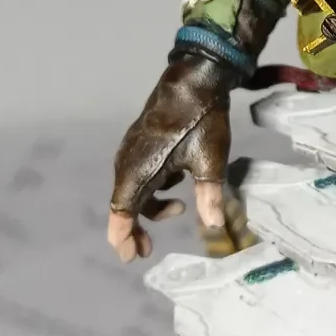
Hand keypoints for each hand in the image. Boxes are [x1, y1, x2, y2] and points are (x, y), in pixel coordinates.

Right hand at [107, 51, 231, 263]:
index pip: (122, 213)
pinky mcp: (139, 141)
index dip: (124, 238)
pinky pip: (138, 173)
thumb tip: (213, 227)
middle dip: (135, 229)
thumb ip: (209, 196)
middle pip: (124, 205)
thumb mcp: (210, 160)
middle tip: (147, 250)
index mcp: (139, 170)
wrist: (194, 78)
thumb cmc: (200, 120)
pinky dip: (152, 188)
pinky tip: (176, 184)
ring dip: (148, 207)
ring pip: (132, 189)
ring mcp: (131, 149)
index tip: (132, 257)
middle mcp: (127, 161)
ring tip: (178, 210)